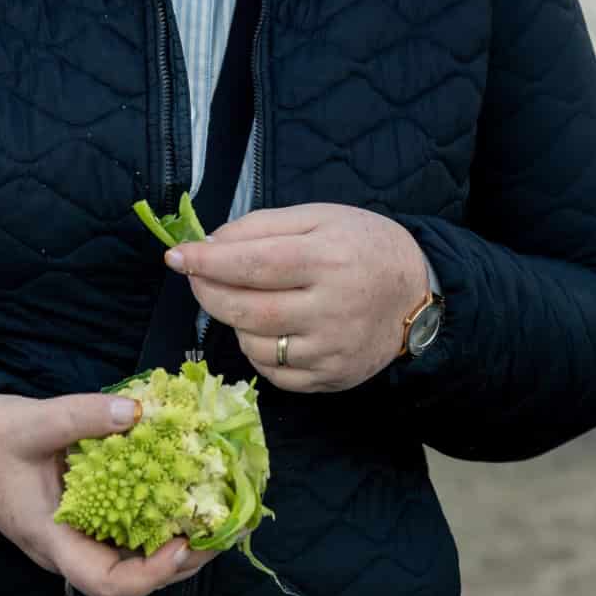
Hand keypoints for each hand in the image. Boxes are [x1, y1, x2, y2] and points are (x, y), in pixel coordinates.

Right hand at [0, 392, 214, 595]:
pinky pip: (124, 535)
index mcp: (52, 538)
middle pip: (128, 580)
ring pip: (129, 561)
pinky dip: (156, 524)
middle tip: (218, 532)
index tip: (183, 545)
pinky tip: (182, 499)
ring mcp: (75, 536)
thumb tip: (138, 411)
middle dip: (177, 564)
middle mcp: (67, 548)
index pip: (105, 582)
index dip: (149, 574)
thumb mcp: (34, 420)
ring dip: (173, 548)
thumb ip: (83, 415)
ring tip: (211, 519)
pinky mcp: (83, 518)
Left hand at [166, 203, 429, 391]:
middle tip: (196, 276)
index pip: (252, 264)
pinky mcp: (330, 379)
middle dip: (209, 292)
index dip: (208, 262)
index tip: (177, 256)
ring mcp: (330, 350)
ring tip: (243, 298)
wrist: (418, 293)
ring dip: (233, 321)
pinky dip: (257, 349)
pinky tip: (266, 327)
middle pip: (247, 309)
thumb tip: (210, 244)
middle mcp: (330, 308)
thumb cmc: (364, 245)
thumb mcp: (320, 217)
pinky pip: (273, 372)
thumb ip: (263, 226)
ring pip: (254, 344)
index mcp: (328, 259)